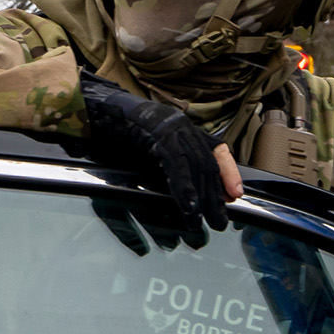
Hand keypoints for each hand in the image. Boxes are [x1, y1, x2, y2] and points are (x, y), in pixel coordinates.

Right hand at [79, 72, 238, 243]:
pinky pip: (176, 165)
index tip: (236, 194)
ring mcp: (171, 128)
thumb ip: (166, 166)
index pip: (214, 150)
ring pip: (195, 166)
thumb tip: (183, 193)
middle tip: (219, 222)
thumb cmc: (116, 133)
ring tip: (201, 222)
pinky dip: (184, 188)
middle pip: (206, 165)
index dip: (227, 172)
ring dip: (201, 197)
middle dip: (214, 196)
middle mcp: (181, 127)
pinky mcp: (157, 135)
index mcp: (182, 129)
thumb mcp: (147, 149)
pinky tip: (189, 207)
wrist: (97, 110)